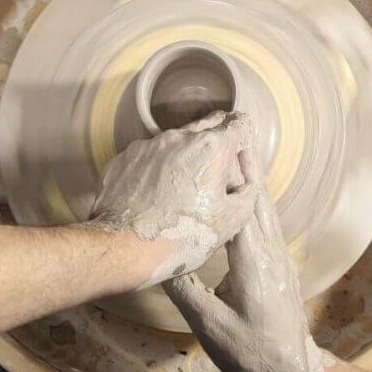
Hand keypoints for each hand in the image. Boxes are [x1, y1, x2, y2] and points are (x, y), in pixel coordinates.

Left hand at [89, 111, 258, 289]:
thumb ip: (247, 194)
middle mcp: (180, 137)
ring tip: (183, 190)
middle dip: (216, 143)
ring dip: (185, 156)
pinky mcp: (126, 157)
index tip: (240, 149)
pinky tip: (158, 194)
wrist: (123, 248)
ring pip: (177, 140)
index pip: (238, 124)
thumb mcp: (231, 222)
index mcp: (211, 149)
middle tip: (216, 171)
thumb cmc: (180, 237)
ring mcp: (149, 145)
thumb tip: (245, 185)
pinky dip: (158, 167)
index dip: (243, 136)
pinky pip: (150, 155)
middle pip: (207, 125)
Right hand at [163, 141, 323, 371]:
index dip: (232, 176)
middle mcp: (270, 255)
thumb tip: (158, 257)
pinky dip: (255, 199)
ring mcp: (279, 259)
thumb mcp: (210, 327)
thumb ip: (185, 290)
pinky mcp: (278, 267)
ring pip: (265, 209)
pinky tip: (247, 189)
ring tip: (242, 146)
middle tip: (237, 126)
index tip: (223, 144)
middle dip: (247, 163)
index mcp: (253, 265)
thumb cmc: (250, 354)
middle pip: (258, 200)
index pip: (240, 210)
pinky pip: (266, 223)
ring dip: (253, 177)